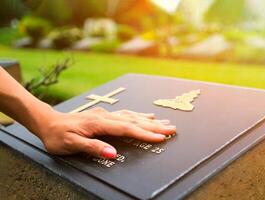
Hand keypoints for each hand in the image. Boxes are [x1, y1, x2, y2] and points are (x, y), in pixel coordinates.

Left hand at [37, 107, 175, 158]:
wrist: (48, 122)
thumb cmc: (58, 135)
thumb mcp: (71, 144)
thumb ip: (93, 147)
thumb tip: (113, 152)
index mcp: (99, 123)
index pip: (127, 128)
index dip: (145, 133)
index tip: (160, 138)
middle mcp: (105, 117)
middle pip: (134, 121)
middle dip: (154, 126)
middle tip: (171, 129)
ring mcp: (105, 115)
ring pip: (132, 116)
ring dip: (149, 120)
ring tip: (164, 122)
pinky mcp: (104, 115)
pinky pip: (126, 114)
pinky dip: (138, 116)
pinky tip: (145, 116)